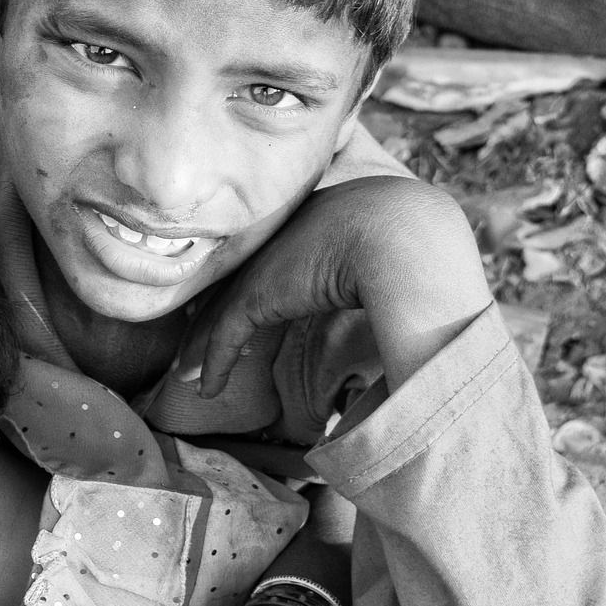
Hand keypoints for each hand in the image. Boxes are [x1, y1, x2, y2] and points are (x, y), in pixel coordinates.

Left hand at [177, 176, 487, 397]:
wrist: (404, 241)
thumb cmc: (415, 252)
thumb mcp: (391, 266)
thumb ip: (381, 280)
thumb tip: (398, 320)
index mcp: (324, 218)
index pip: (281, 256)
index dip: (259, 284)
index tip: (244, 310)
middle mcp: (286, 235)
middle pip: (242, 281)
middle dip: (215, 313)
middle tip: (197, 339)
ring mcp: (268, 264)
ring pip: (225, 310)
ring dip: (205, 345)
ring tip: (190, 371)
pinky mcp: (256, 294)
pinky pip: (227, 335)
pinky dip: (215, 363)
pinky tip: (207, 387)